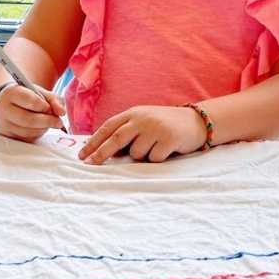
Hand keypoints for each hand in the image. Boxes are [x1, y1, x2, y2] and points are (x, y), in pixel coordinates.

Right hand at [0, 83, 65, 141]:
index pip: (29, 100)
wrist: (6, 103)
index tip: (49, 107)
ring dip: (43, 128)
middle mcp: (4, 109)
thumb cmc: (25, 96)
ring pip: (28, 132)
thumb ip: (53, 99)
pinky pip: (26, 139)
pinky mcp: (8, 136)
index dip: (43, 105)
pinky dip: (37, 134)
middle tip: (58, 122)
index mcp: (11, 93)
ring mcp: (4, 125)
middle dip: (47, 121)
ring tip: (48, 122)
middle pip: (28, 120)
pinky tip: (39, 128)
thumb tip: (62, 112)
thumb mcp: (38, 92)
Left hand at [79, 105, 206, 164]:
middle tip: (89, 165)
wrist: (196, 121)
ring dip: (141, 156)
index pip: (108, 127)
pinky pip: (153, 158)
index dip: (94, 142)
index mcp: (133, 113)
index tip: (82, 155)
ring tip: (154, 147)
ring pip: (136, 153)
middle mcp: (143, 118)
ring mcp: (156, 128)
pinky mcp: (169, 139)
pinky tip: (166, 149)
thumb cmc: (165, 125)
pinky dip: (157, 158)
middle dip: (101, 153)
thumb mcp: (143, 122)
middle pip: (116, 138)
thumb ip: (126, 132)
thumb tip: (104, 152)